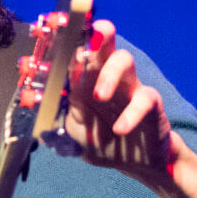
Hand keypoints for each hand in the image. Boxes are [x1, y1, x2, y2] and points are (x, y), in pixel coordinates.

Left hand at [64, 19, 181, 184]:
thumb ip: (62, 115)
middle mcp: (107, 76)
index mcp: (85, 80)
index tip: (57, 39)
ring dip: (109, 74)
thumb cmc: (103, 141)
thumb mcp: (75, 130)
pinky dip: (131, 114)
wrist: (134, 163)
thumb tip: (45, 102)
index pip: (76, 52)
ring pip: (124, 60)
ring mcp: (130, 87)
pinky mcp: (151, 103)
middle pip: (104, 42)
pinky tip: (120, 129)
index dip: (68, 43)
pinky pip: (144, 99)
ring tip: (99, 96)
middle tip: (89, 38)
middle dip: (97, 33)